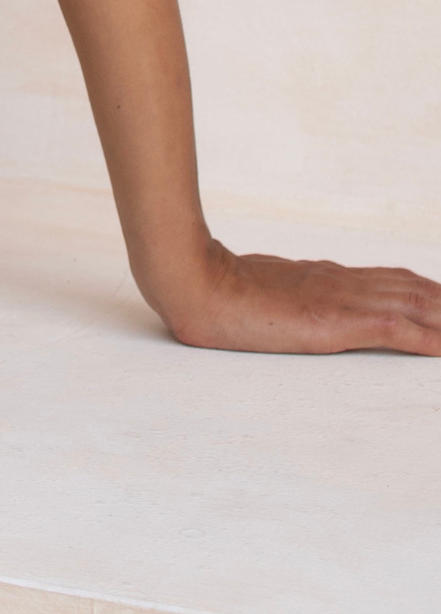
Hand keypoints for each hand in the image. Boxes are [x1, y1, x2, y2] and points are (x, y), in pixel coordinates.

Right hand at [156, 239, 440, 356]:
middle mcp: (340, 282)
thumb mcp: (261, 287)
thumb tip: (296, 304)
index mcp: (324, 276)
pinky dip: (426, 337)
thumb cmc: (216, 286)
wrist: (196, 282)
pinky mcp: (334, 320)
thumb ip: (287, 292)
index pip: (391, 280)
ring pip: (413, 305)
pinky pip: (394, 328)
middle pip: (412, 289)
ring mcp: (339, 299)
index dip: (426, 290)